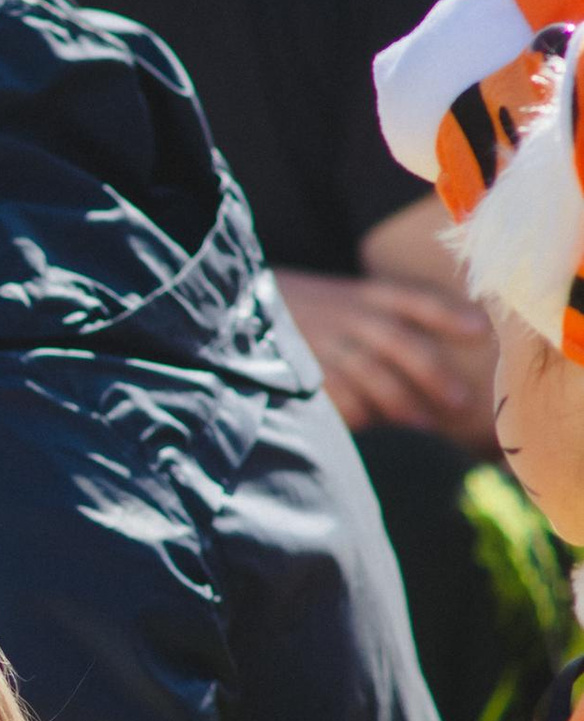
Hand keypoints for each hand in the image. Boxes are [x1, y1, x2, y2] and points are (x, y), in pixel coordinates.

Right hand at [276, 267, 493, 444]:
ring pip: (369, 371)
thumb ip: (386, 316)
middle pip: (398, 340)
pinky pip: (333, 393)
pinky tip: (373, 426)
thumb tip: (448, 345)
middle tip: (462, 402)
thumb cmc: (306, 311)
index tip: (483, 330)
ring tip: (426, 426)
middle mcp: (345, 314)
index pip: (413, 298)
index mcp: (362, 293)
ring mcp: (322, 342)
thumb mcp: (344, 298)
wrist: (238, 307)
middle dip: (432, 371)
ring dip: (401, 400)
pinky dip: (356, 410)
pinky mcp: (298, 369)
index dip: (449, 313)